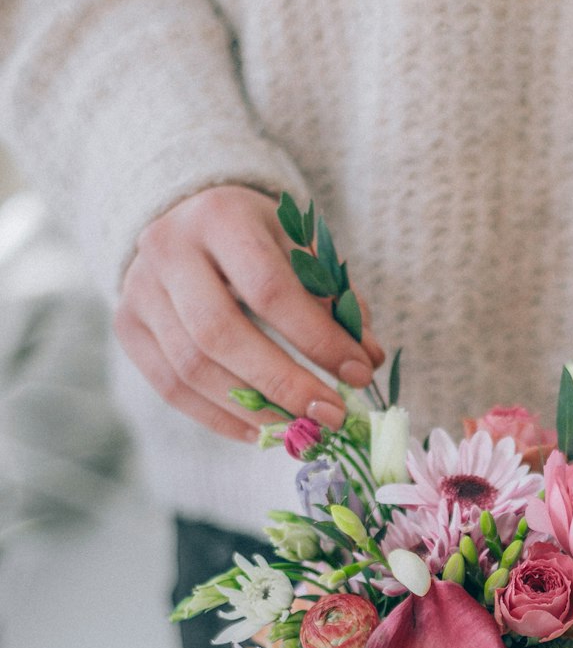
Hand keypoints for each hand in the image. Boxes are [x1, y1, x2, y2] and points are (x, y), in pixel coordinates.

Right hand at [114, 184, 384, 441]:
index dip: (317, 339)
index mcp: (220, 217)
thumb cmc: (260, 239)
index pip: (269, 289)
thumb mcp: (302, 249)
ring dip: (252, 410)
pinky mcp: (127, 326)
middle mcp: (167, 248)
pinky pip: (170, 387)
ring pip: (191, 368)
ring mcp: (139, 289)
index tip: (358, 373)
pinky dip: (218, 418)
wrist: (188, 217)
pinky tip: (259, 431)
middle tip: (331, 416)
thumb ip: (337, 299)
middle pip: (221, 334)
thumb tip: (369, 359)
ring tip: (301, 431)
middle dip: (283, 384)